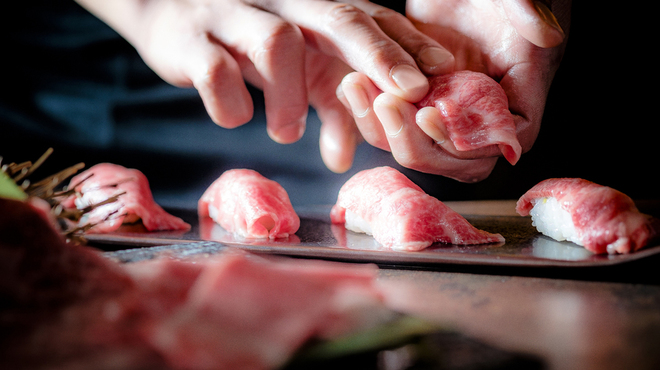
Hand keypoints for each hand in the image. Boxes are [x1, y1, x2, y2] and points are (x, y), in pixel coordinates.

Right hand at [74, 0, 455, 172]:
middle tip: (407, 92)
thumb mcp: (293, 71)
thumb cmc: (244, 44)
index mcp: (314, 11)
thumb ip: (323, 108)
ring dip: (290, 97)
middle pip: (339, 18)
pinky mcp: (192, 39)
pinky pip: (215, 70)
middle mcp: (282, 5)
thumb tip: (344, 158)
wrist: (167, 12)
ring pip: (277, 43)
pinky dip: (230, 103)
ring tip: (287, 133)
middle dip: (379, 56)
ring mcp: (236, 16)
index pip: (372, 20)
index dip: (409, 46)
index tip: (445, 75)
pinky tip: (235, 118)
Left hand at [337, 0, 569, 181]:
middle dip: (422, 143)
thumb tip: (547, 35)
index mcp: (520, 94)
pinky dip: (379, 116)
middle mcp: (485, 111)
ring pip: (424, 147)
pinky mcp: (422, 101)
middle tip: (390, 106)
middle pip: (459, 158)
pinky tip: (360, 89)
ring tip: (371, 94)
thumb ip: (530, 14)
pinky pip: (401, 125)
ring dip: (393, 131)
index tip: (431, 115)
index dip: (468, 140)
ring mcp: (451, 109)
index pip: (502, 141)